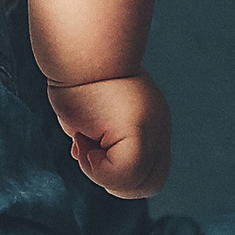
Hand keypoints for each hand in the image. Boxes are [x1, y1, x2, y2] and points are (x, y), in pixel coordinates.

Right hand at [47, 69, 172, 198]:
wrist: (78, 51)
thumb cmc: (76, 81)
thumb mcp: (91, 118)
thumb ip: (100, 141)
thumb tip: (92, 157)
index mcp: (151, 124)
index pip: (150, 174)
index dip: (118, 176)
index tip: (91, 150)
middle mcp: (158, 128)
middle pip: (151, 184)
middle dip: (115, 182)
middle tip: (89, 152)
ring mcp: (153, 130)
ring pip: (141, 183)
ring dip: (103, 174)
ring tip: (84, 142)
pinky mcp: (140, 131)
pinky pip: (125, 173)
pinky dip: (96, 168)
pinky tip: (82, 140)